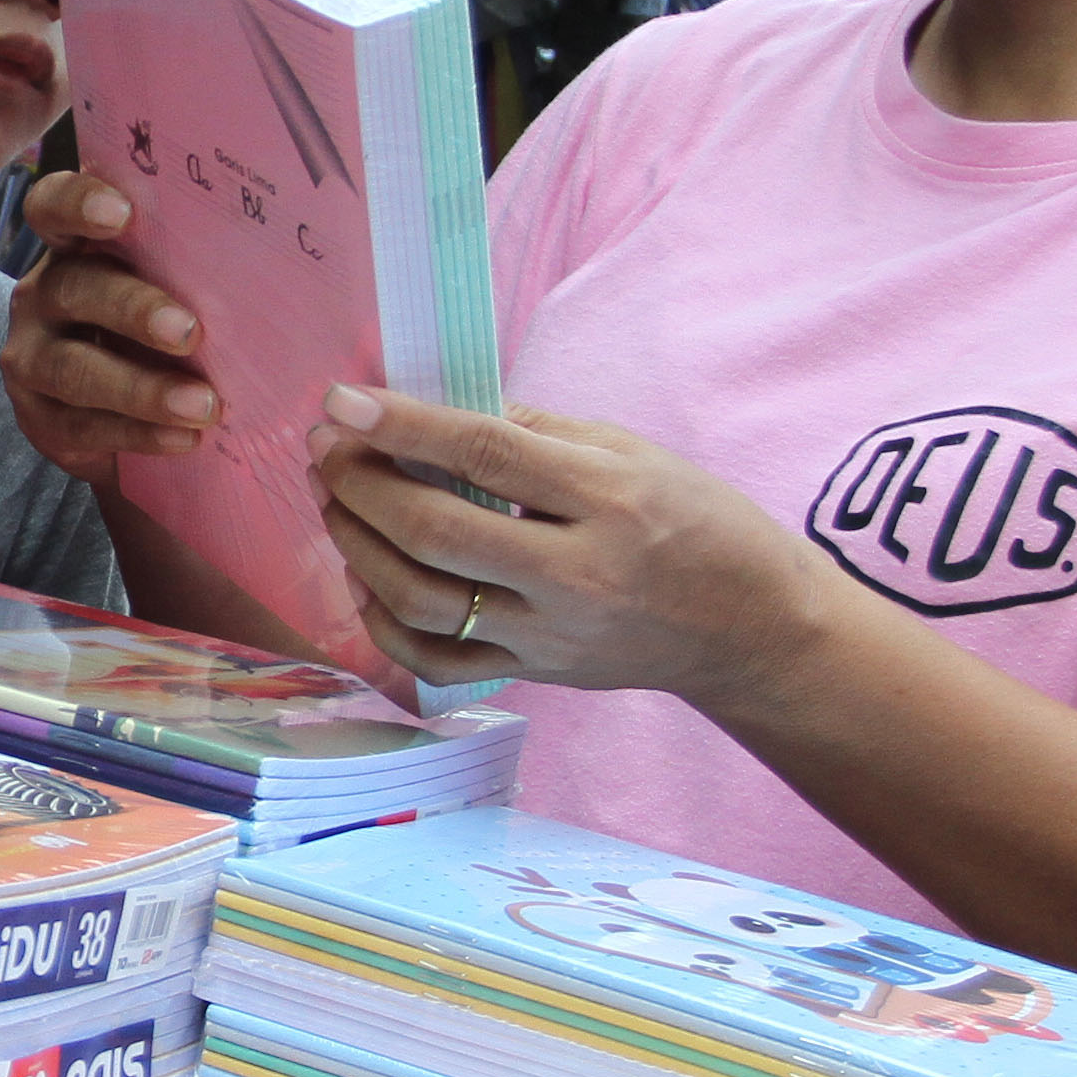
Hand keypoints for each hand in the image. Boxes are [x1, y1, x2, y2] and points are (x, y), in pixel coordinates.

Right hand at [1, 171, 222, 467]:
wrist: (129, 423)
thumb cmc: (165, 337)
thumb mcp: (177, 293)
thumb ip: (198, 273)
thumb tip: (289, 266)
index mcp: (76, 248)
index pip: (53, 206)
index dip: (77, 202)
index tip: (122, 214)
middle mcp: (44, 294)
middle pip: (73, 288)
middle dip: (133, 308)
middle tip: (190, 332)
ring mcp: (32, 357)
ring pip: (73, 368)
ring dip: (140, 388)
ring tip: (202, 405)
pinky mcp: (37, 418)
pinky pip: (82, 426)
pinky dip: (137, 434)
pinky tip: (184, 438)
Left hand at [307, 384, 845, 704]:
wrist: (749, 627)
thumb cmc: (694, 521)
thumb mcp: (631, 451)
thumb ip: (533, 430)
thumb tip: (435, 406)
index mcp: (607, 498)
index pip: (483, 452)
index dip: (401, 424)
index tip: (341, 401)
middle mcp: (575, 574)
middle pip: (437, 531)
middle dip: (362, 485)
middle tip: (326, 450)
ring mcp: (550, 635)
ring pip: (422, 600)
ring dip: (357, 546)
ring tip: (333, 502)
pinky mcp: (535, 675)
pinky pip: (435, 659)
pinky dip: (383, 619)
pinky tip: (364, 575)